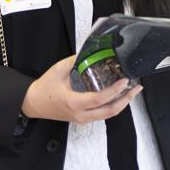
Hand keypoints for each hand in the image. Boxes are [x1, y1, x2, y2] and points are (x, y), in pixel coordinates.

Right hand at [21, 55, 142, 124]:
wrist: (32, 104)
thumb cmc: (45, 87)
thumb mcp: (58, 70)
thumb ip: (75, 60)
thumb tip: (91, 50)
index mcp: (74, 102)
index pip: (100, 99)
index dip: (115, 91)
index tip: (124, 80)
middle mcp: (81, 114)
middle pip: (109, 111)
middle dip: (126, 100)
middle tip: (136, 87)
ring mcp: (82, 119)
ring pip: (107, 115)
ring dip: (121, 103)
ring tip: (132, 91)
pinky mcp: (82, 119)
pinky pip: (101, 115)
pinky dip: (112, 106)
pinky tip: (118, 96)